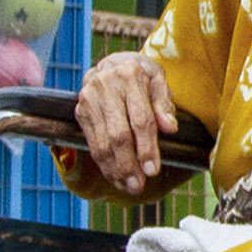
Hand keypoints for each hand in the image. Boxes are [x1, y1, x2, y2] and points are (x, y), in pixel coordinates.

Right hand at [76, 52, 175, 196]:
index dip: (146, 147)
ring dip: (116, 169)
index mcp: (130, 76)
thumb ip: (164, 103)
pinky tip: (116, 177)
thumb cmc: (141, 75)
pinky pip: (93, 144)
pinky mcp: (80, 112)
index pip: (140, 119)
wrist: (111, 65)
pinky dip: (105, 164)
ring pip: (102, 143)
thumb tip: (170, 128)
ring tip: (129, 186)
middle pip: (118, 134)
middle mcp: (105, 86)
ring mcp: (89, 99)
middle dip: (129, 164)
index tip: (152, 170)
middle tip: (139, 185)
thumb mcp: (158, 79)